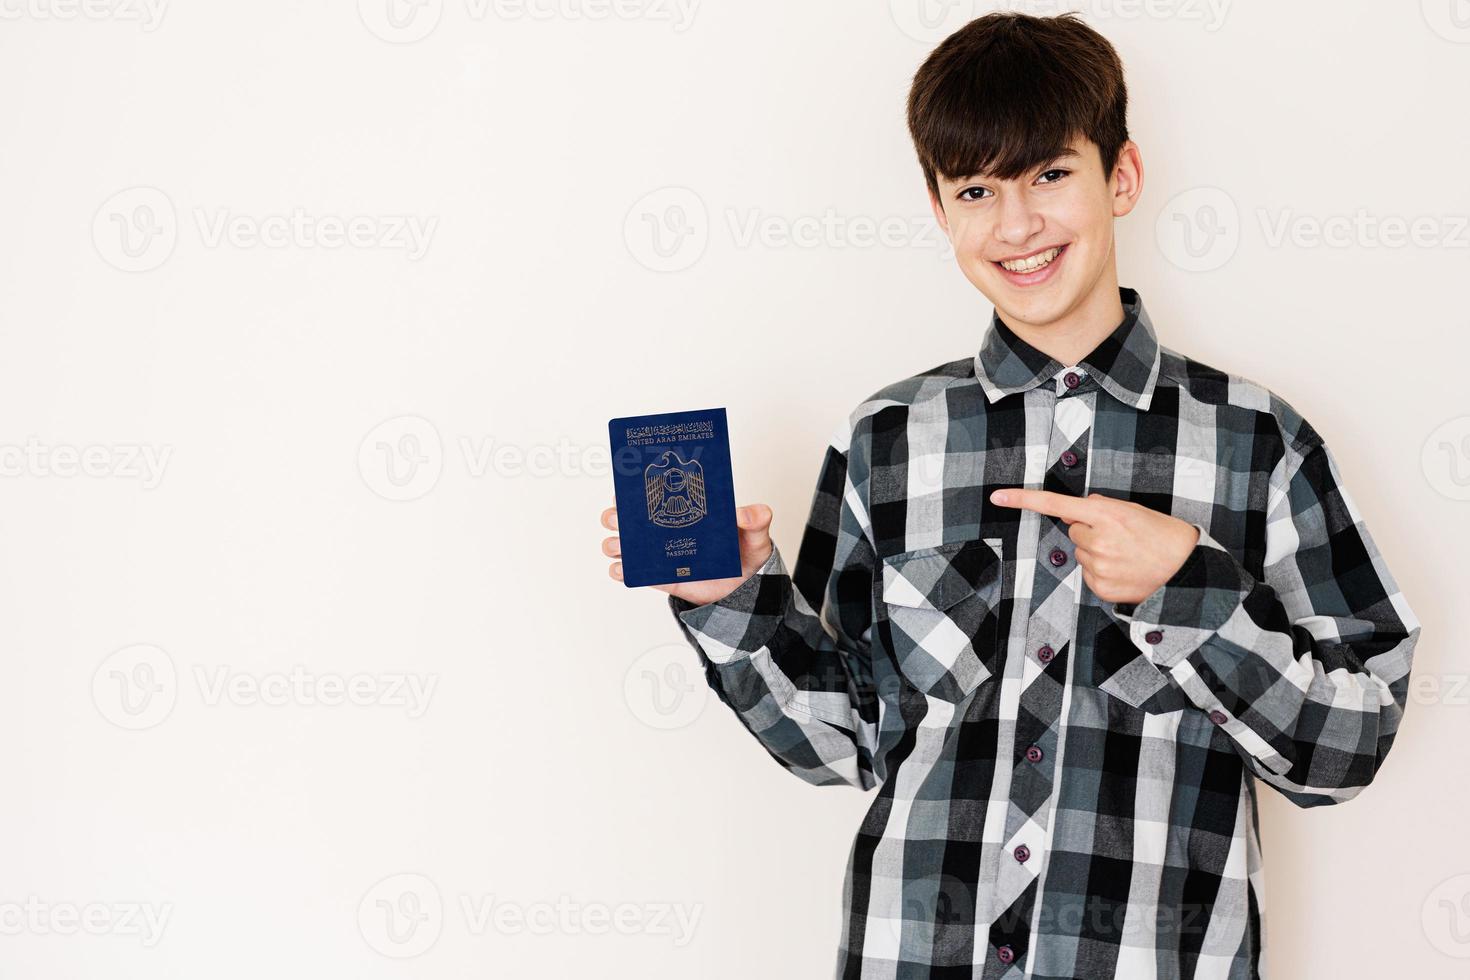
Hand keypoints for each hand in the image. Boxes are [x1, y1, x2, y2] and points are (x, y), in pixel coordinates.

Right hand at [600, 502, 775, 605]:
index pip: (653, 492)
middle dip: (617, 515)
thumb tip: (746, 513)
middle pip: (629, 518)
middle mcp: (665, 529)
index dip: (634, 488)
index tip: (626, 487)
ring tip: (619, 545)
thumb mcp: (755, 534)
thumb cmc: (746, 553)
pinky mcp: (661, 577)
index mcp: (684, 508)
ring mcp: (660, 554)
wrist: (744, 589)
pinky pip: (635, 574)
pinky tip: (622, 568)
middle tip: (619, 517)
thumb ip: (756, 520)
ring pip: (625, 545)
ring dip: (616, 543)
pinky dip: (622, 570)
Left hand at [988, 488, 1199, 604]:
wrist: (1187, 571)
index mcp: (1106, 515)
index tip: (997, 497)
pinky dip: (1102, 572)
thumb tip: (1075, 508)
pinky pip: (1088, 575)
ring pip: (1081, 554)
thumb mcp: (1134, 510)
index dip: (1023, 500)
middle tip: (1121, 538)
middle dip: (1090, 532)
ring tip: (1127, 555)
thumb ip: (1101, 507)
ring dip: (1097, 553)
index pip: (1056, 504)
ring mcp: (1097, 567)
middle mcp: (1097, 540)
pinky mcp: (1099, 588)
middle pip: (1073, 530)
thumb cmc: (1163, 536)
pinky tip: (1124, 571)